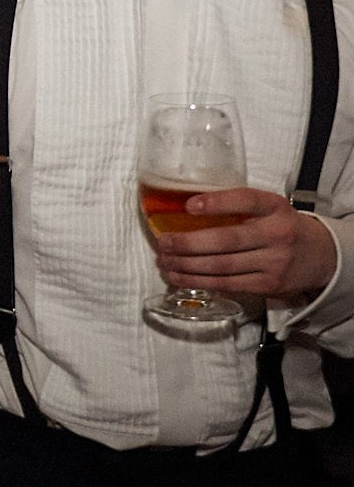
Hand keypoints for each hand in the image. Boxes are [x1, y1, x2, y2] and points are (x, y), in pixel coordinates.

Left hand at [153, 186, 338, 303]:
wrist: (323, 256)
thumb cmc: (283, 227)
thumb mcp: (270, 208)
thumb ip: (238, 206)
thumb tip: (185, 207)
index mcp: (276, 208)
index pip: (247, 201)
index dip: (217, 203)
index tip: (189, 205)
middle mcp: (277, 234)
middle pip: (226, 240)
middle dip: (188, 243)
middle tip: (164, 242)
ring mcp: (274, 263)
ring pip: (222, 266)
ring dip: (187, 265)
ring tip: (165, 260)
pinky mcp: (269, 285)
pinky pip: (227, 284)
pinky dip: (199, 281)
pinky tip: (180, 276)